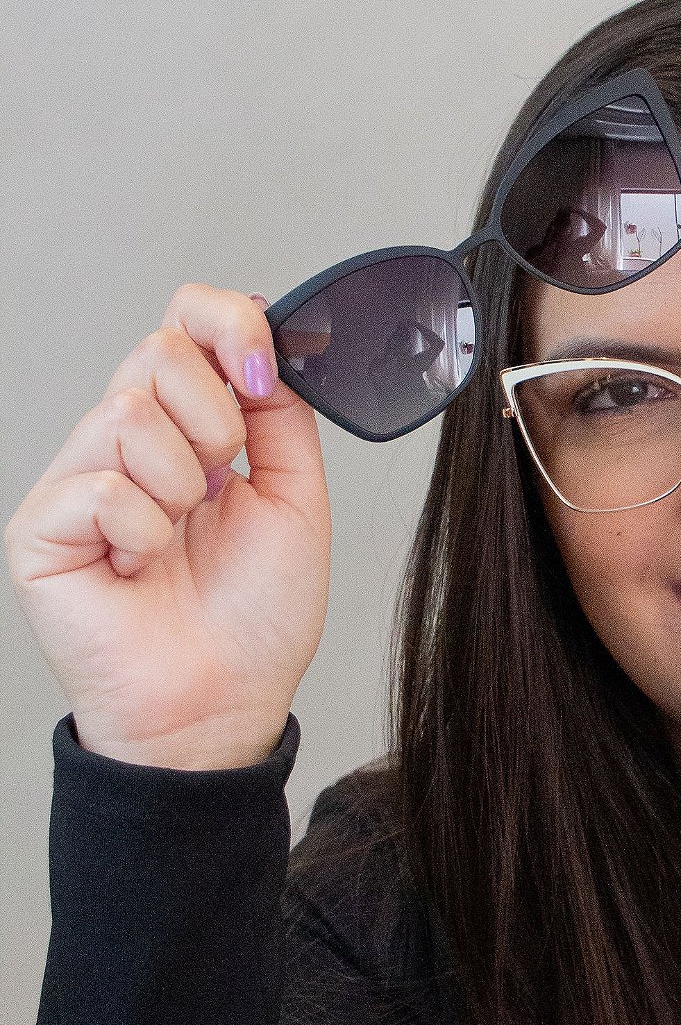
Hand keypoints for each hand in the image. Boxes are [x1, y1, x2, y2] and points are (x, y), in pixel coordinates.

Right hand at [4, 283, 330, 768]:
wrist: (225, 703)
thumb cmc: (255, 618)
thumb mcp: (295, 496)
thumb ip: (280, 413)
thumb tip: (264, 339)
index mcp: (184, 426)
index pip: (184, 321)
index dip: (227, 323)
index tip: (262, 372)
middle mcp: (122, 442)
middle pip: (156, 351)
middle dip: (214, 423)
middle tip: (218, 491)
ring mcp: (75, 481)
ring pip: (128, 413)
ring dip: (181, 485)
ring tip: (177, 539)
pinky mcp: (40, 529)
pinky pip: (99, 487)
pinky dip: (142, 532)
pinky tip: (139, 569)